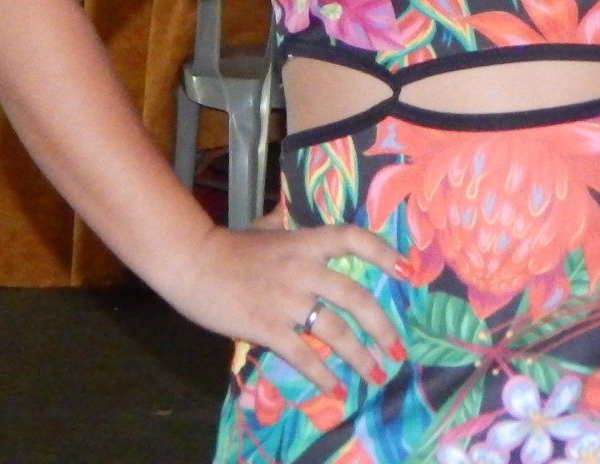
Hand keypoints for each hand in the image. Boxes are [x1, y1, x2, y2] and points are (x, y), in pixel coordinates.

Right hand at [164, 222, 408, 396]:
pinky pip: (303, 354)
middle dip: (381, 325)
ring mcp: (286, 300)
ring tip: (374, 374)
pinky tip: (335, 388)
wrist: (193, 263)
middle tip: (397, 348)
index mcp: (304, 241)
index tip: (406, 271)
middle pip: (355, 296)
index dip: (382, 252)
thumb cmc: (229, 246)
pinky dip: (322, 374)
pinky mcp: (267, 326)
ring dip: (359, 356)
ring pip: (335, 330)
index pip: (352, 238)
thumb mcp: (264, 227)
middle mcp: (303, 269)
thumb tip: (292, 211)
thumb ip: (284, 222)